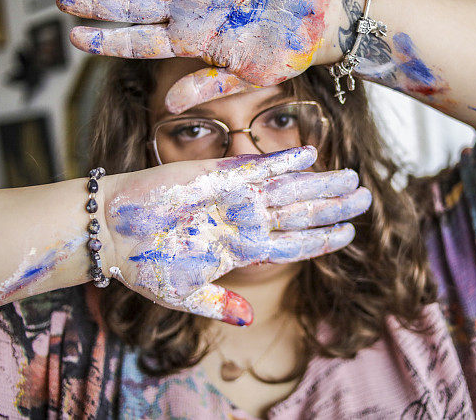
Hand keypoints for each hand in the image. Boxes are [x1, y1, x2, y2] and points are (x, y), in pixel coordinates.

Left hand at [55, 0, 344, 113]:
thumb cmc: (287, 51)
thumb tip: (170, 107)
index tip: (75, 38)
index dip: (107, 40)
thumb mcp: (248, 76)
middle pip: (133, 6)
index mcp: (191, 42)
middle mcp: (188, 10)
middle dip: (96, 3)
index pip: (140, 42)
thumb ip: (208, 85)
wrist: (320, 15)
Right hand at [100, 146, 370, 325]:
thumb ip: (219, 302)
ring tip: (351, 178)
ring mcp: (233, 197)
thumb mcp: (184, 293)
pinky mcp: (216, 176)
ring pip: (287, 190)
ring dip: (319, 183)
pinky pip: (257, 169)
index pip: (294, 244)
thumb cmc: (145, 265)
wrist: (111, 233)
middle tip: (364, 196)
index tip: (351, 233)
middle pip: (299, 212)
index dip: (323, 238)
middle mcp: (244, 221)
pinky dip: (283, 162)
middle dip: (333, 205)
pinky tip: (311, 156)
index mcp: (241, 249)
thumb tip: (250, 320)